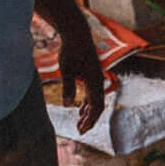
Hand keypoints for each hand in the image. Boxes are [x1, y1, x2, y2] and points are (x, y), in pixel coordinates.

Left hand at [55, 16, 106, 134]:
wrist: (76, 33)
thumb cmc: (70, 50)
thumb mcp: (66, 69)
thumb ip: (67, 87)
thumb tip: (68, 106)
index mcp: (95, 81)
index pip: (97, 106)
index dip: (90, 120)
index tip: (81, 130)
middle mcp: (98, 81)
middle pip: (98, 106)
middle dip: (90, 120)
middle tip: (80, 132)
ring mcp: (96, 78)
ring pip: (95, 100)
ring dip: (88, 113)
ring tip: (79, 124)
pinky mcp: (91, 75)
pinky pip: (92, 94)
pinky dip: (87, 104)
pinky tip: (80, 110)